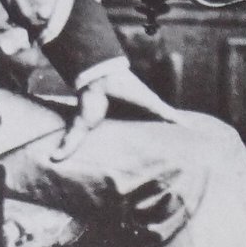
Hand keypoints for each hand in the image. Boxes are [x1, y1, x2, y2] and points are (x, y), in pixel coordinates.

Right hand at [51, 66, 185, 161]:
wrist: (100, 82)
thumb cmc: (91, 102)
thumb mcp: (82, 127)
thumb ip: (71, 143)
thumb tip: (52, 158)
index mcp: (124, 123)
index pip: (137, 138)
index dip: (144, 149)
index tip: (151, 164)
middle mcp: (138, 118)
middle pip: (154, 133)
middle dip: (164, 145)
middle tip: (175, 161)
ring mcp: (148, 111)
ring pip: (165, 126)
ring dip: (175, 135)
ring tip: (189, 150)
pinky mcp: (154, 106)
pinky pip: (171, 117)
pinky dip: (181, 124)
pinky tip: (193, 131)